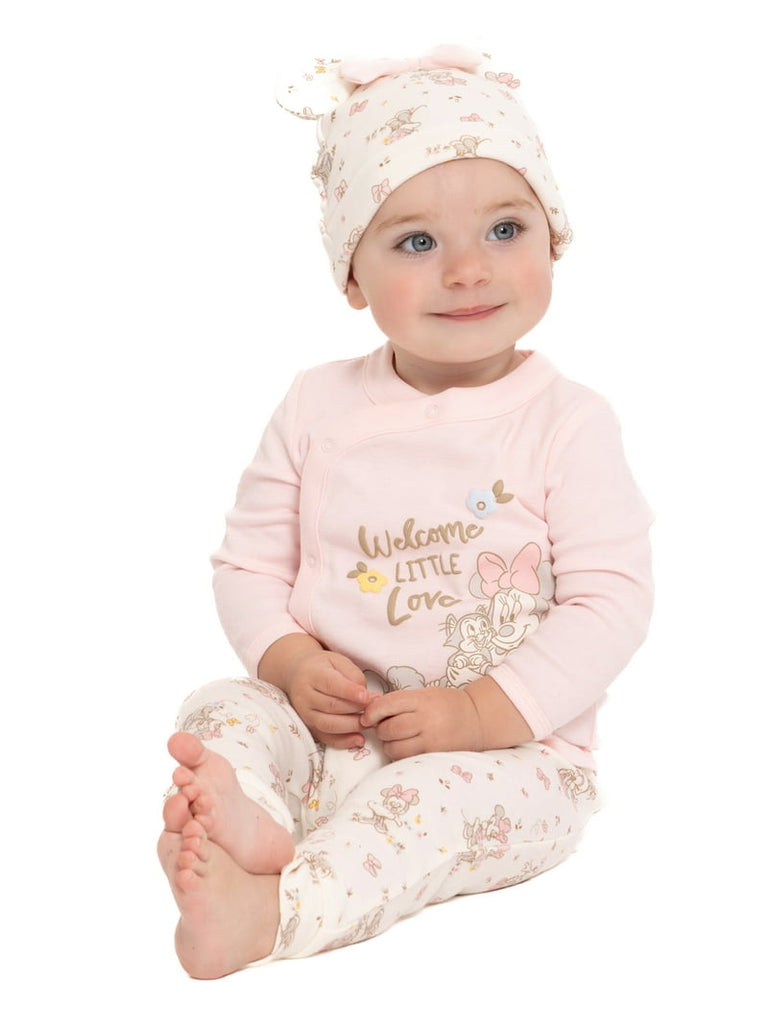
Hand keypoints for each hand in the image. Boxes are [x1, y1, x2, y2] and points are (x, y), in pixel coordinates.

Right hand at [283, 649, 374, 748]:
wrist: (298, 674)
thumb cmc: (323, 667)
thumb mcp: (338, 661)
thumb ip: (353, 675)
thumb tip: (366, 696)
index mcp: (313, 674)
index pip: (331, 684)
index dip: (350, 692)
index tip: (368, 697)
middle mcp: (305, 695)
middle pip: (331, 706)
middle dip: (356, 710)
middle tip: (374, 709)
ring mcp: (305, 713)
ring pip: (328, 724)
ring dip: (352, 726)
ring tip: (369, 723)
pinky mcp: (309, 726)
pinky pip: (325, 738)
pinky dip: (343, 741)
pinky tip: (358, 739)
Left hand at [360, 687, 482, 759]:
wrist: (477, 719)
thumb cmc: (446, 704)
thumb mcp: (424, 695)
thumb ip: (400, 702)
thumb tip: (370, 712)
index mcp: (422, 700)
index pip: (387, 705)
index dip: (372, 712)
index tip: (367, 717)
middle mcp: (427, 720)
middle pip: (389, 729)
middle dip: (381, 730)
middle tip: (385, 727)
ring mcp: (432, 740)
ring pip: (395, 748)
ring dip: (389, 745)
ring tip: (397, 738)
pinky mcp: (435, 756)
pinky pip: (407, 759)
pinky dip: (401, 754)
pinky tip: (407, 746)